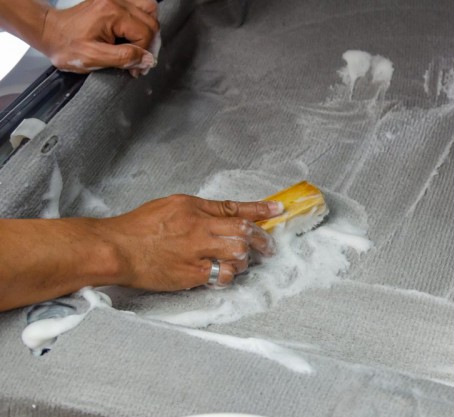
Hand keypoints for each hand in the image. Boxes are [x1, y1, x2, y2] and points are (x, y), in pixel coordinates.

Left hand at [41, 0, 159, 76]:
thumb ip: (123, 58)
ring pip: (149, 9)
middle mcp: (116, 1)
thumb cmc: (66, 46)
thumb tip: (148, 60)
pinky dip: (143, 20)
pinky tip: (136, 33)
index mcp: (112, 13)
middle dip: (150, 44)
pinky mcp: (113, 1)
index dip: (144, 54)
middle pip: (151, 21)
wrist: (49, 32)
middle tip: (140, 61)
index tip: (136, 69)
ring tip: (141, 45)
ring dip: (149, 29)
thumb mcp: (93, 58)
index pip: (145, 33)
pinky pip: (139, 5)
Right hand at [101, 194, 282, 290]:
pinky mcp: (190, 275)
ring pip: (237, 254)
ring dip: (245, 258)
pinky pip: (222, 275)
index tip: (278, 209)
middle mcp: (198, 229)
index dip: (260, 209)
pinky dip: (229, 274)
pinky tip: (226, 272)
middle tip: (268, 246)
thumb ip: (202, 209)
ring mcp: (195, 253)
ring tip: (242, 260)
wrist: (116, 249)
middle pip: (243, 232)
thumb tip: (228, 212)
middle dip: (261, 239)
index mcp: (194, 209)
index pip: (235, 208)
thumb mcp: (172, 205)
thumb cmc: (139, 227)